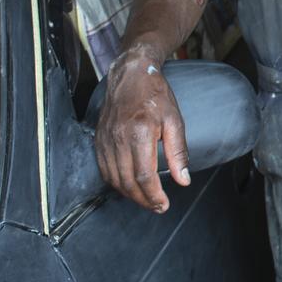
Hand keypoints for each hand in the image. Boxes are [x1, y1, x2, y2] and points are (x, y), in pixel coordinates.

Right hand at [94, 48, 189, 212]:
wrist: (130, 75)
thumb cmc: (155, 95)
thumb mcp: (175, 120)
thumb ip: (178, 152)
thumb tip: (183, 179)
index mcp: (139, 133)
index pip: (143, 175)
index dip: (153, 195)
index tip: (164, 204)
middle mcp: (118, 139)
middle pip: (127, 182)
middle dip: (143, 200)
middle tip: (157, 206)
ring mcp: (105, 140)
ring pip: (113, 179)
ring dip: (129, 194)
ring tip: (146, 199)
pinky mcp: (98, 140)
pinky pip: (104, 169)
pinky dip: (116, 183)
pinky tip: (128, 185)